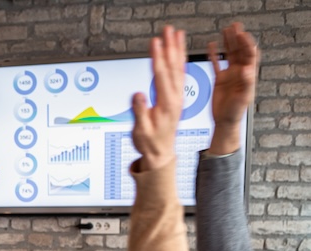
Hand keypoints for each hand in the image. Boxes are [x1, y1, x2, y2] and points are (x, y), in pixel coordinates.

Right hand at [131, 25, 185, 170]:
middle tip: (168, 30)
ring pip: (179, 68)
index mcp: (167, 104)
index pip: (162, 75)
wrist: (161, 154)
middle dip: (170, 47)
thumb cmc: (150, 143)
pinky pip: (179, 75)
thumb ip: (140, 112)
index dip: (158, 58)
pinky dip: (179, 60)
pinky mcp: (176, 97)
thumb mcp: (141, 131)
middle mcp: (175, 97)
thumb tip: (138, 94)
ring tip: (176, 34)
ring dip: (177, 49)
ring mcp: (177, 96)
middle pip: (173, 67)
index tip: (155, 43)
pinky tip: (178, 52)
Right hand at [208, 23, 257, 153]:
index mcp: (247, 75)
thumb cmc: (236, 111)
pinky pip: (216, 64)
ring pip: (229, 54)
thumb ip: (246, 82)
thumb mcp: (243, 97)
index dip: (246, 44)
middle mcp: (239, 72)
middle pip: (239, 50)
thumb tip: (247, 69)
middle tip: (234, 27)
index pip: (249, 55)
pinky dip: (213, 54)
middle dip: (237, 38)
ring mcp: (229, 74)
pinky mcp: (219, 79)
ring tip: (225, 30)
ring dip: (228, 42)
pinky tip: (211, 46)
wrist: (224, 121)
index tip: (242, 35)